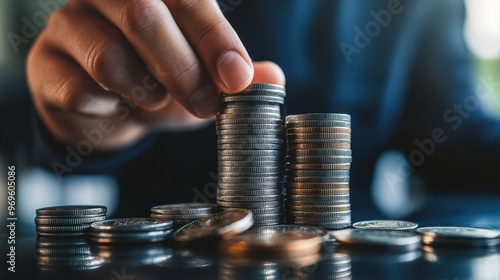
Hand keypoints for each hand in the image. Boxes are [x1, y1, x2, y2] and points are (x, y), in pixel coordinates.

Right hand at [27, 0, 284, 148]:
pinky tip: (115, 106)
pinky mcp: (45, 63)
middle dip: (184, 71)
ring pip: (108, 57)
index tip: (238, 79)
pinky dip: (109, 110)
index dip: (216, 39)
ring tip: (154, 100)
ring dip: (145, 93)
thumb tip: (273, 77)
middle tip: (207, 107)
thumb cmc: (155, 80)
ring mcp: (68, 24)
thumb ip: (234, 73)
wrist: (102, 103)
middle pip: (142, 16)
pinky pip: (79, 91)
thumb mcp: (202, 76)